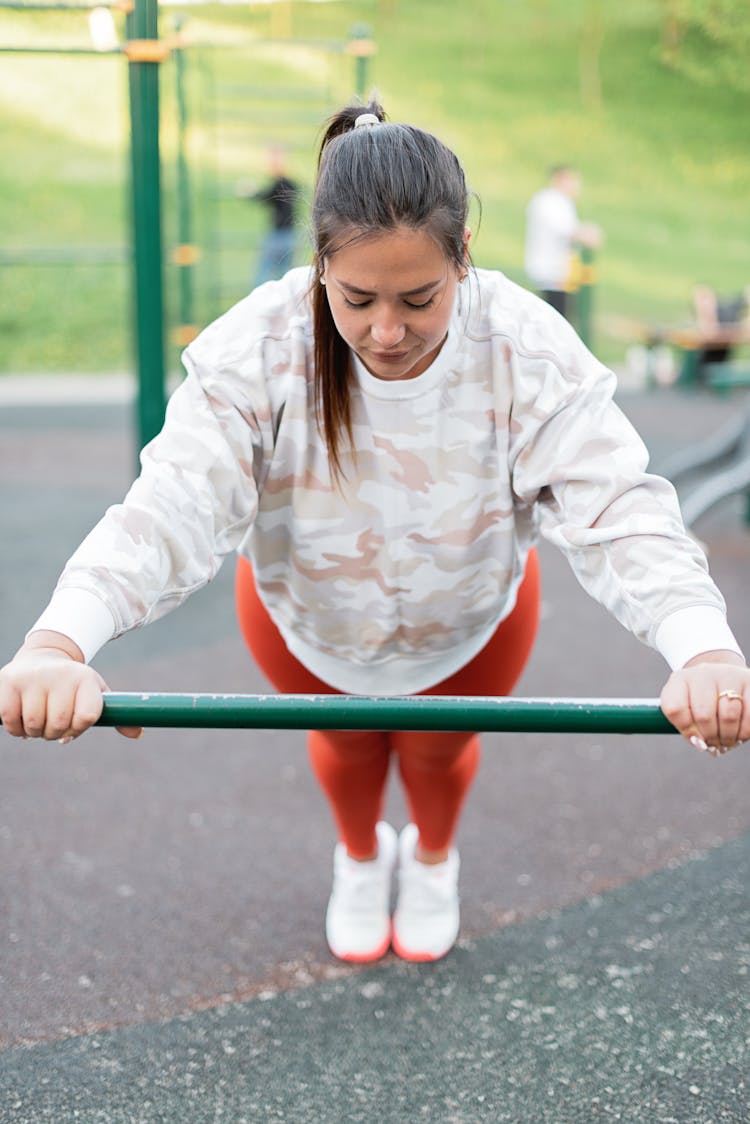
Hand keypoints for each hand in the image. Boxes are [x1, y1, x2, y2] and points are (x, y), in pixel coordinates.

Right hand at [0, 631, 141, 742]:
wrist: (43, 657)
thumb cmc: (73, 686)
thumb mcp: (96, 694)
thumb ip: (117, 715)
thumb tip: (137, 734)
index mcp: (86, 679)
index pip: (87, 717)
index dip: (78, 729)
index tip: (73, 726)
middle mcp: (61, 674)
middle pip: (58, 725)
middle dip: (54, 733)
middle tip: (51, 724)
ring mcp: (34, 676)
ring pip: (34, 726)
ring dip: (34, 732)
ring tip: (37, 720)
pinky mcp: (10, 680)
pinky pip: (10, 720)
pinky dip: (15, 729)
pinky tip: (20, 720)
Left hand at [660, 649, 749, 756]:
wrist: (723, 680)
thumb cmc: (700, 702)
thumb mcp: (686, 710)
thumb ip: (688, 728)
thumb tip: (701, 744)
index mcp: (680, 680)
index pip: (675, 708)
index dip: (686, 730)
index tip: (695, 739)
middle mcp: (703, 673)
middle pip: (704, 714)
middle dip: (710, 737)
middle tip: (713, 743)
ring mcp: (728, 675)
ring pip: (728, 715)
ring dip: (728, 736)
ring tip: (726, 739)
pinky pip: (749, 715)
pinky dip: (744, 732)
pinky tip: (739, 732)